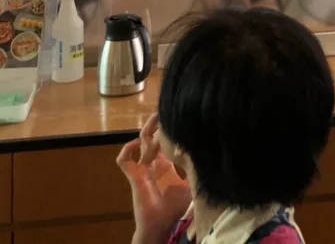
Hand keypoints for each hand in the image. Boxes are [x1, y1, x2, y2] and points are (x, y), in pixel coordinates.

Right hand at [117, 114, 190, 242]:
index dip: (170, 128)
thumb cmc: (176, 208)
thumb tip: (210, 155)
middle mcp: (153, 163)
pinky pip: (124, 160)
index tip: (180, 116)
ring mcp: (143, 168)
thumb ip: (196, 170)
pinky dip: (127, 150)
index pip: (165, 140)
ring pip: (139, 141)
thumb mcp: (192, 184)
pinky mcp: (134, 177)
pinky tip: (138, 143)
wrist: (162, 225)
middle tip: (166, 109)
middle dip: (159, 122)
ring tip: (155, 118)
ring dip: (147, 129)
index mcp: (166, 164)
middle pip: (152, 135)